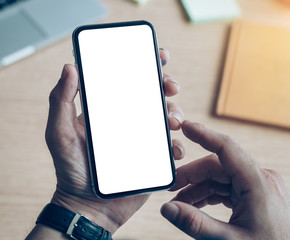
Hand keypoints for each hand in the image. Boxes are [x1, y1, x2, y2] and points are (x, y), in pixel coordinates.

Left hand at [45, 49, 184, 233]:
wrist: (89, 206)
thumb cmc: (71, 170)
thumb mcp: (60, 133)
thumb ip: (61, 101)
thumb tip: (70, 68)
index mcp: (109, 110)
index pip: (128, 81)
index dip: (146, 65)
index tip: (160, 56)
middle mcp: (128, 121)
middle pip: (153, 96)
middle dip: (167, 86)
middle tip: (171, 87)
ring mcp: (143, 139)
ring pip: (167, 118)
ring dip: (176, 113)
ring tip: (173, 121)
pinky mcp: (153, 158)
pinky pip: (171, 147)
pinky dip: (178, 145)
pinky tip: (173, 149)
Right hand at [161, 121, 289, 239]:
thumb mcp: (230, 239)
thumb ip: (196, 223)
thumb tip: (168, 209)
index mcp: (258, 183)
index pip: (226, 148)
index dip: (203, 135)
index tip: (185, 127)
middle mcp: (260, 179)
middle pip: (218, 166)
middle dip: (192, 176)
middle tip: (170, 187)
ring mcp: (259, 187)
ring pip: (221, 178)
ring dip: (199, 189)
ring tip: (179, 203)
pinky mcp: (257, 196)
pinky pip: (229, 188)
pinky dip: (211, 196)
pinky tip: (196, 206)